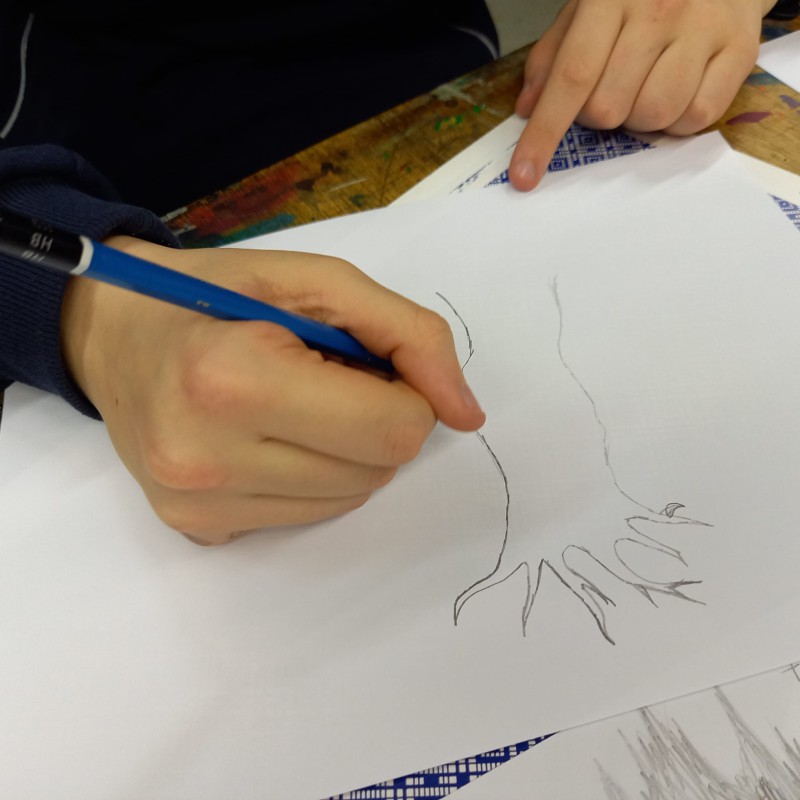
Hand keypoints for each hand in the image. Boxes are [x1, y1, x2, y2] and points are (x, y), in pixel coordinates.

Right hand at [61, 237, 484, 543]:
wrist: (112, 331)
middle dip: (375, 421)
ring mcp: (198, 505)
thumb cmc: (215, 293)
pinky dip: (308, 477)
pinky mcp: (196, 531)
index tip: (365, 363)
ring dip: (345, 451)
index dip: (403, 392)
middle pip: (377, 471)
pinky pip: (305, 517)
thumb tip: (467, 414)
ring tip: (290, 404)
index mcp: (235, 378)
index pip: (393, 430)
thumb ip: (408, 336)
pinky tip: (263, 438)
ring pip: (349, 500)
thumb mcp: (316, 282)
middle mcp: (207, 457)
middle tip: (324, 379)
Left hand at [509, 0, 771, 189]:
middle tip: (615, 87)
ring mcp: (703, 28)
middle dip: (600, 115)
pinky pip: (698, 117)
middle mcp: (659, 9)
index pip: (571, 78)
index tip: (525, 175)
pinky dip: (680, 120)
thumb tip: (527, 108)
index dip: (544, 134)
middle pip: (609, 108)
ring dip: (640, 119)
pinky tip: (679, 91)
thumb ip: (552, 57)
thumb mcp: (587, 9)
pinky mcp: (740, 49)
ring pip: (654, 116)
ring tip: (647, 87)